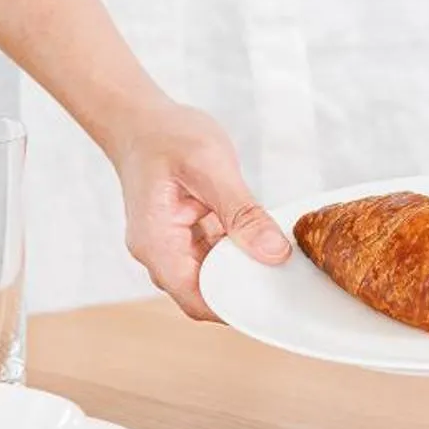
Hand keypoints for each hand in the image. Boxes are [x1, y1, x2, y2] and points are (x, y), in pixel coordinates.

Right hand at [105, 101, 290, 320]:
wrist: (140, 120)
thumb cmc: (167, 137)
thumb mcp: (211, 168)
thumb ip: (243, 213)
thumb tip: (274, 253)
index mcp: (156, 244)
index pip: (196, 299)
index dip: (234, 308)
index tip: (274, 303)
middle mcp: (159, 253)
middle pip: (206, 292)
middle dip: (245, 290)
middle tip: (288, 281)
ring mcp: (170, 246)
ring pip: (213, 275)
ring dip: (243, 267)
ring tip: (281, 260)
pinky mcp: (184, 235)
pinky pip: (214, 254)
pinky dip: (238, 249)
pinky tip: (262, 238)